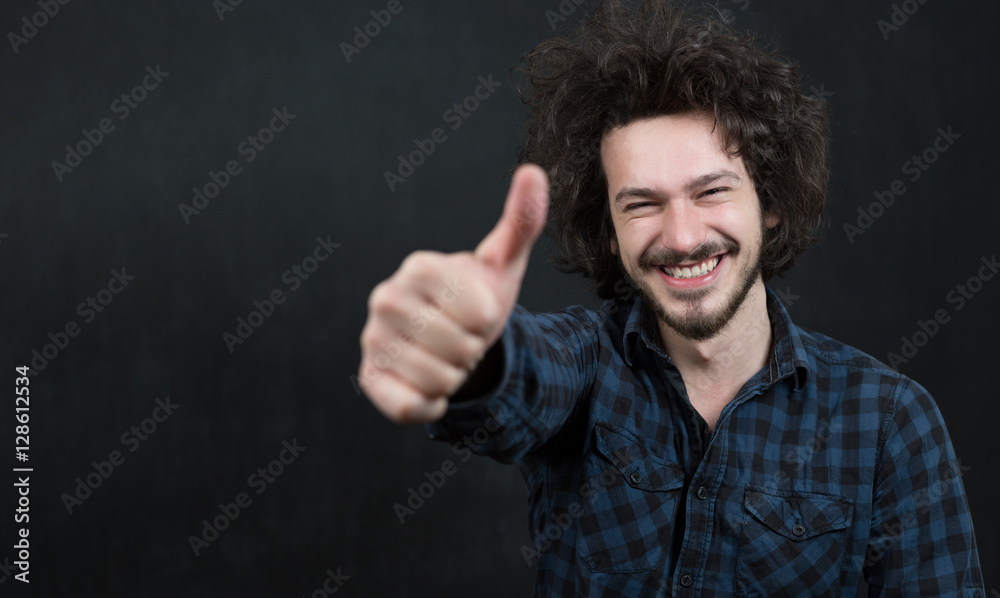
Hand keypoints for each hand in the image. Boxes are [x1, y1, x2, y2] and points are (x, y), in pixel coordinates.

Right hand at [358, 164, 548, 422]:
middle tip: (461, 339)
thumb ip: (521, 222)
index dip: (488, 320)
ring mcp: (372, 339)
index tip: (479, 313)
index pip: (476, 309)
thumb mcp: (503, 265)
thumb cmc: (477, 299)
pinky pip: (409, 406)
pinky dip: (431, 404)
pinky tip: (429, 386)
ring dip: (455, 377)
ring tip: (446, 358)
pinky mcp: (368, 378)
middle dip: (473, 351)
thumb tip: (534, 171)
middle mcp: (385, 297)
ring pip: (438, 379)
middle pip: (458, 347)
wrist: (450, 341)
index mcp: (419, 266)